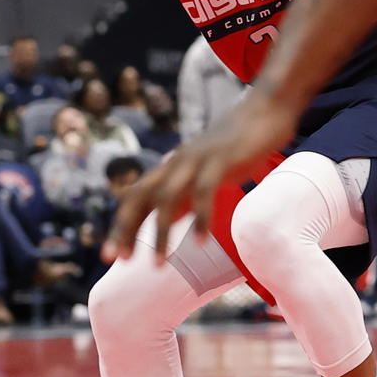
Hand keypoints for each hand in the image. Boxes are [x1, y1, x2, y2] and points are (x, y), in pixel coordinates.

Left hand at [105, 88, 299, 263]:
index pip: (134, 198)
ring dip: (159, 233)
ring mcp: (195, 160)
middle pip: (138, 196)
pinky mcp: (220, 158)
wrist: (265, 111)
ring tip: (158, 265)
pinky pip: (204, 191)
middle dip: (124, 229)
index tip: (112, 257)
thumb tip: (168, 222)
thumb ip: (185, 196)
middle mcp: (175, 163)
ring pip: (166, 198)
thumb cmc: (235, 148)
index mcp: (170, 169)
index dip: (121, 226)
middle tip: (117, 260)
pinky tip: (200, 242)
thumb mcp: (203, 175)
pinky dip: (200, 218)